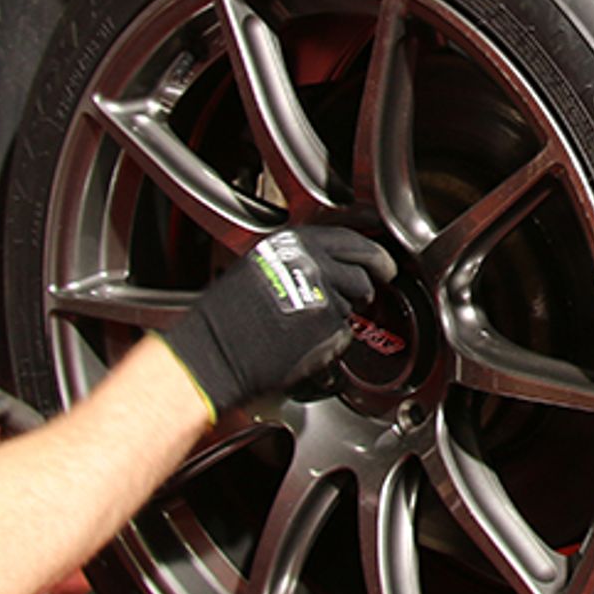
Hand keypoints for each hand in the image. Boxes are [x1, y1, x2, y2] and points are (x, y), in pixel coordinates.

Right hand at [161, 227, 395, 420]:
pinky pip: (344, 334)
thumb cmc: (224, 320)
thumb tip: (327, 265)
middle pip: (364, 267)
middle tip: (378, 284)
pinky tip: (307, 343)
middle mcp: (312, 264)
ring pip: (354, 303)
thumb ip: (297, 260)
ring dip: (343, 313)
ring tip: (313, 324)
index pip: (349, 240)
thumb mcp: (260, 267)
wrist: (213, 353)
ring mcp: (325, 296)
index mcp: (293, 244)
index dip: (369, 251)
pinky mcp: (329, 329)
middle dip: (375, 275)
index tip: (379, 259)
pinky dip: (333, 341)